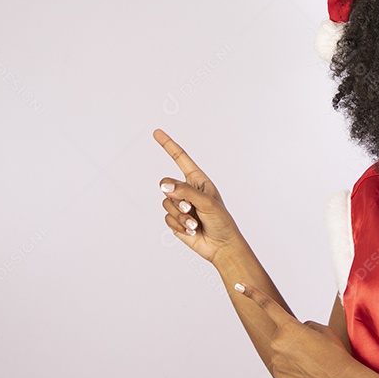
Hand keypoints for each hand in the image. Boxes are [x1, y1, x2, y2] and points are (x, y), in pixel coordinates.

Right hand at [154, 128, 244, 265]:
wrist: (221, 245)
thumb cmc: (221, 221)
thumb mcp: (207, 202)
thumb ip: (185, 191)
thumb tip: (163, 185)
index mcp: (198, 180)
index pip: (180, 158)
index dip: (168, 145)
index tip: (156, 132)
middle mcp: (187, 190)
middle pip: (166, 184)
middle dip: (178, 199)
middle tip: (192, 209)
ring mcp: (180, 205)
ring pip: (166, 203)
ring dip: (181, 216)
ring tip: (196, 223)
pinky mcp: (175, 220)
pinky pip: (167, 218)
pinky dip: (179, 225)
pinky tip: (192, 231)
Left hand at [236, 282, 354, 377]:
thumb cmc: (334, 352)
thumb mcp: (323, 330)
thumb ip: (304, 326)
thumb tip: (295, 332)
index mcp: (289, 326)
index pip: (268, 305)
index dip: (253, 294)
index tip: (239, 286)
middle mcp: (278, 342)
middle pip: (282, 333)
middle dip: (293, 337)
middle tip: (312, 348)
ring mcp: (276, 359)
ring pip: (282, 349)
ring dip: (293, 352)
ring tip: (312, 361)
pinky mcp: (278, 374)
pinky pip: (282, 364)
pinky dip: (293, 366)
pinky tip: (307, 370)